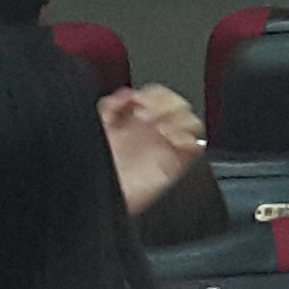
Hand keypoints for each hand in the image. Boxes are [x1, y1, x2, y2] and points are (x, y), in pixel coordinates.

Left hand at [100, 83, 208, 211]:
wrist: (97, 196)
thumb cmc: (93, 167)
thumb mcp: (96, 128)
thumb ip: (110, 106)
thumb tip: (127, 93)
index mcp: (135, 120)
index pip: (158, 95)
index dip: (154, 94)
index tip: (141, 102)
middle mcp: (153, 132)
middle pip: (178, 103)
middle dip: (168, 104)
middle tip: (150, 115)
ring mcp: (166, 147)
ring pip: (191, 122)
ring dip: (180, 120)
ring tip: (162, 130)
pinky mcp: (175, 165)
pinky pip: (195, 147)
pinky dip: (190, 140)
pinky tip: (173, 141)